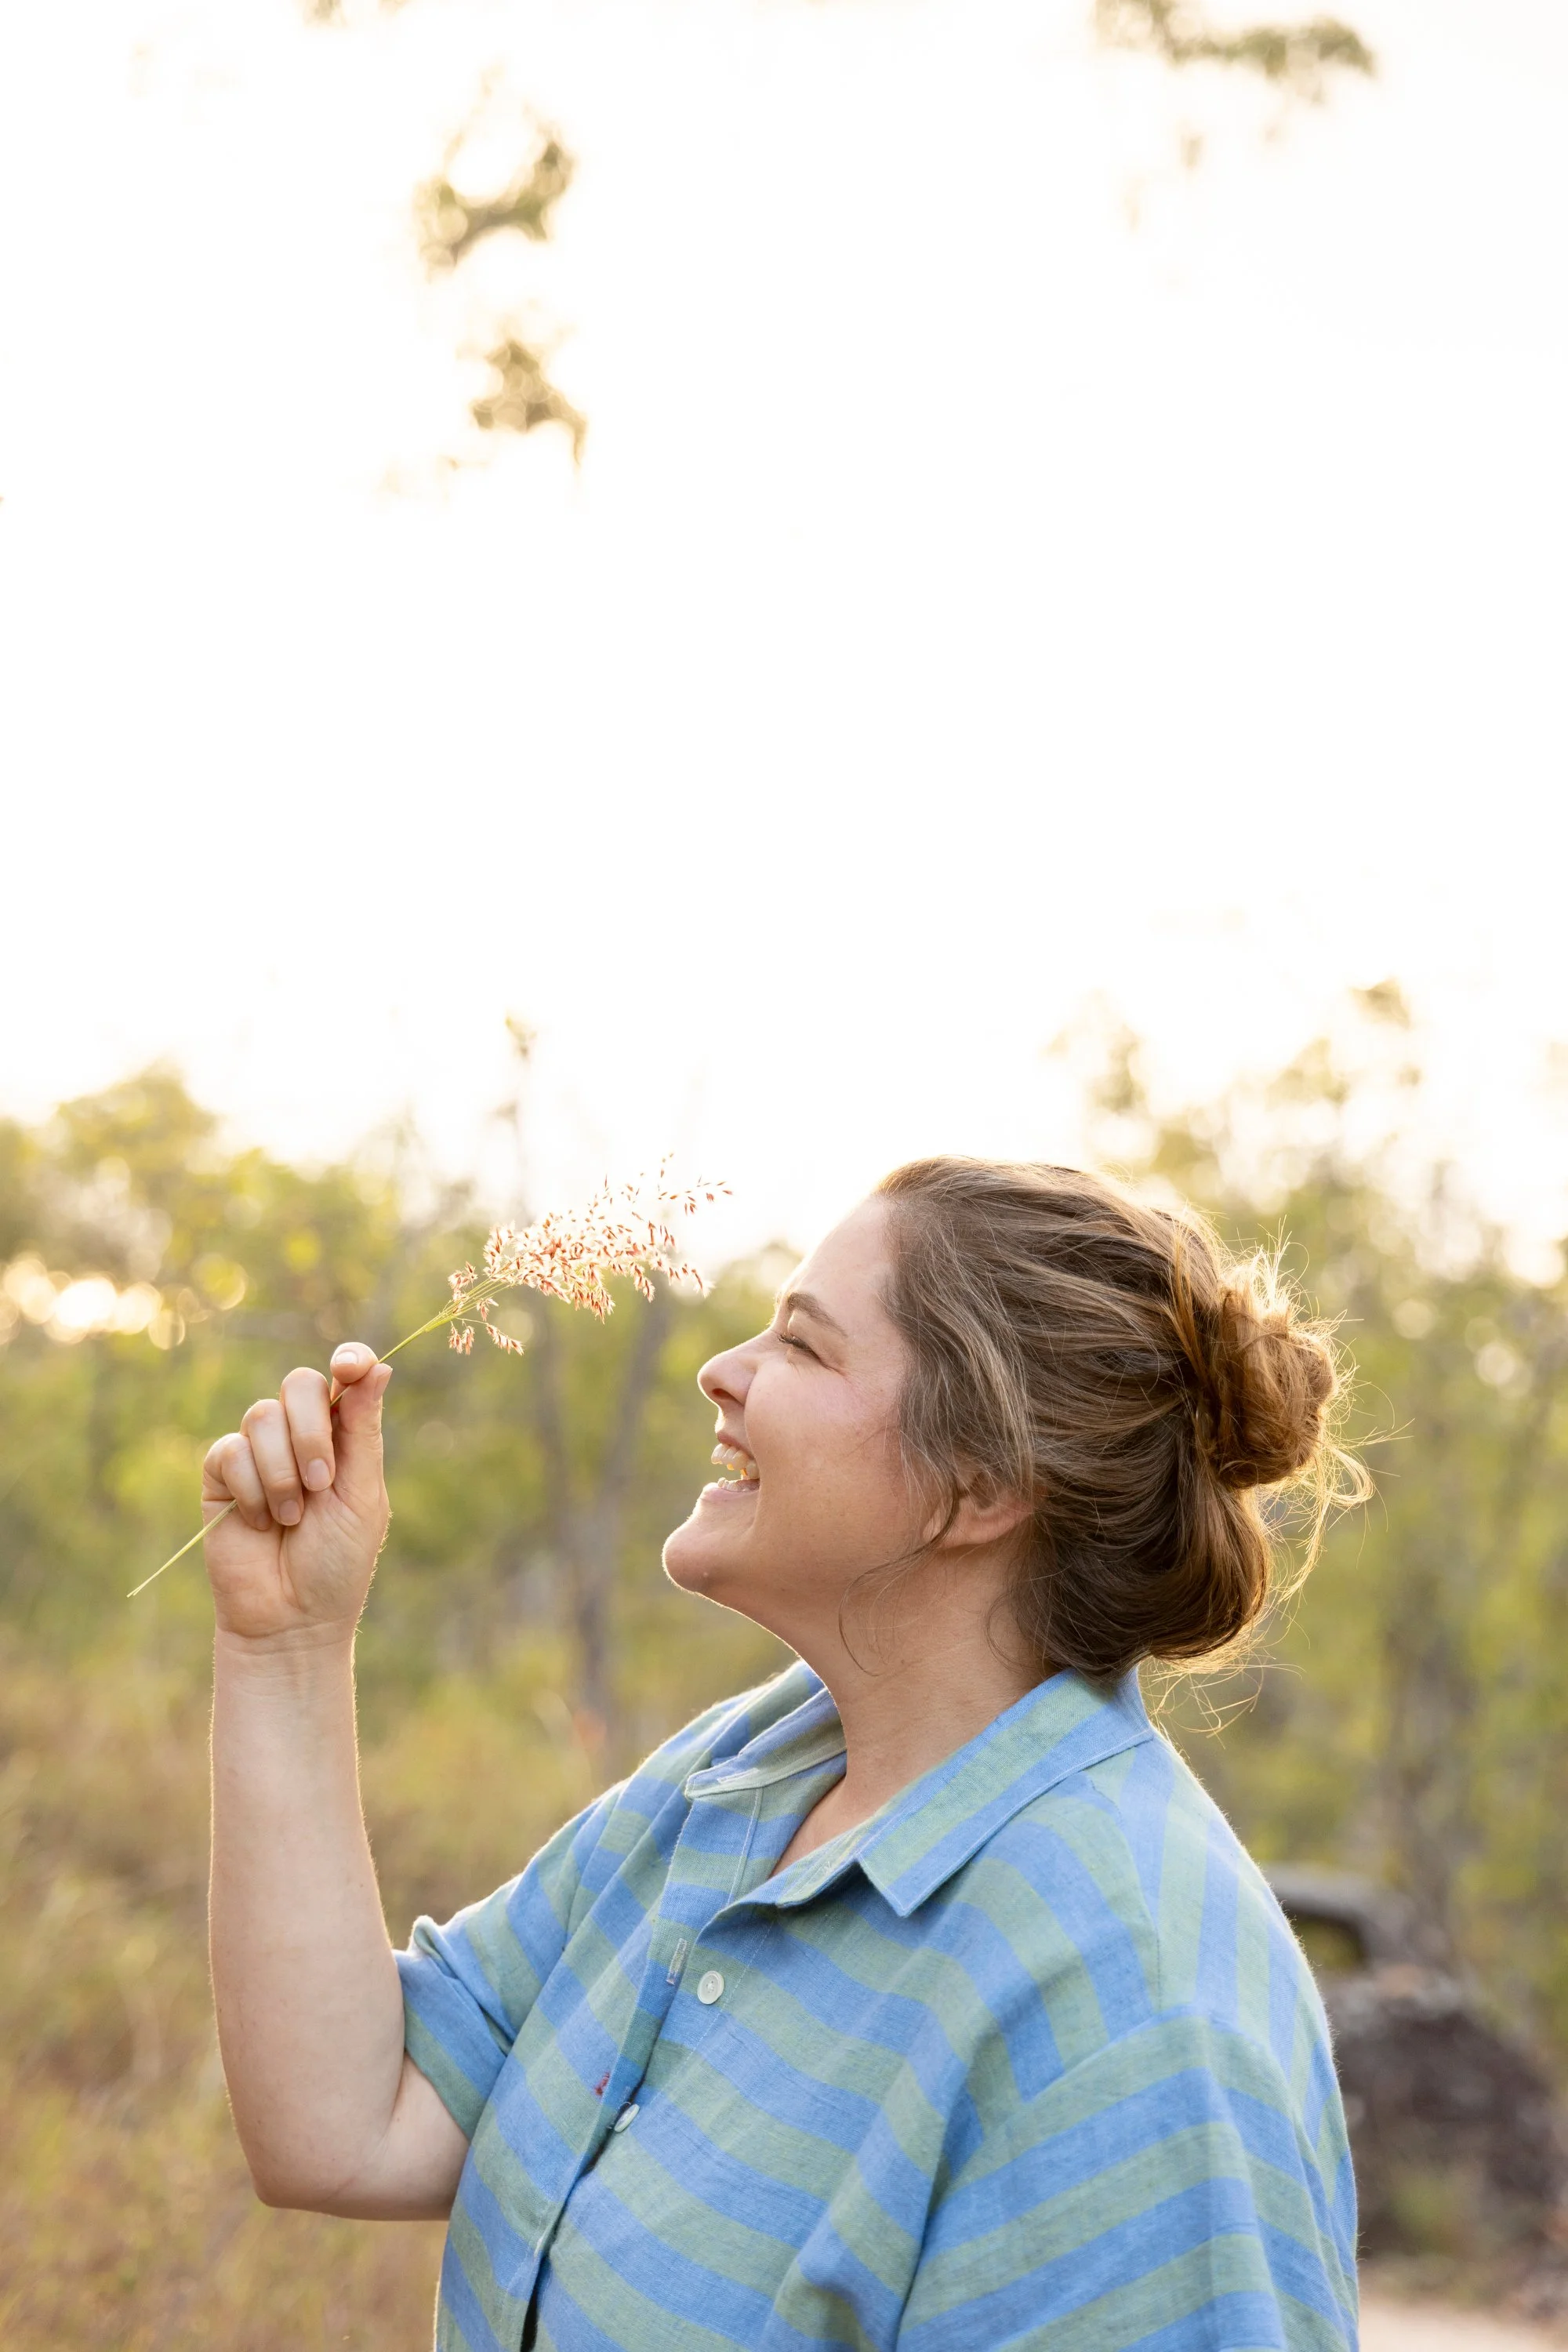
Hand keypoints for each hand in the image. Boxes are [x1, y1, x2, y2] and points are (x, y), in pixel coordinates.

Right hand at [202, 1345, 391, 1643]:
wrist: (291, 1619)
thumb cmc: (338, 1563)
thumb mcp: (363, 1496)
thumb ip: (363, 1431)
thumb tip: (378, 1367)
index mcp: (345, 1436)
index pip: (346, 1376)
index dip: (349, 1360)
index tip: (349, 1367)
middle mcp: (301, 1435)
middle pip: (299, 1384)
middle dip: (312, 1432)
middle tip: (321, 1483)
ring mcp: (259, 1453)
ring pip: (261, 1417)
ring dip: (281, 1472)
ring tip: (291, 1519)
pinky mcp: (222, 1476)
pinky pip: (229, 1452)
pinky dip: (251, 1489)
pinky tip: (261, 1523)